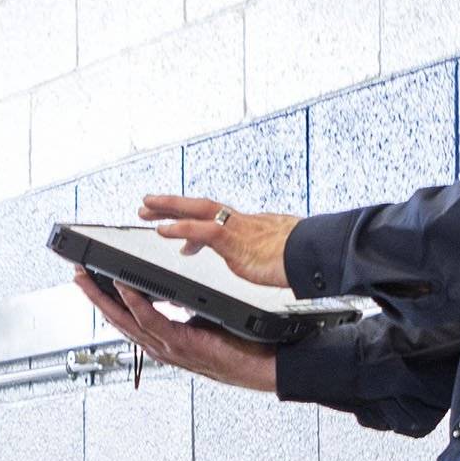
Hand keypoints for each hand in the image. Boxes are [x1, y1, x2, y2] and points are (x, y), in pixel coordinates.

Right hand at [75, 271, 276, 391]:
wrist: (263, 365)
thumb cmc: (238, 346)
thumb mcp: (203, 321)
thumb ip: (183, 310)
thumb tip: (173, 293)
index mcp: (163, 339)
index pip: (126, 318)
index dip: (106, 300)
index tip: (91, 281)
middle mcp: (160, 346)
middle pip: (116, 319)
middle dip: (94, 296)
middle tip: (76, 274)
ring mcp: (167, 348)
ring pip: (126, 321)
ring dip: (105, 298)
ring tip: (88, 278)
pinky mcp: (179, 345)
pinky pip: (151, 321)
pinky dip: (135, 303)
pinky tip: (124, 287)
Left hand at [139, 192, 299, 287]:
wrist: (314, 254)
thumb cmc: (300, 257)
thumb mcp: (275, 254)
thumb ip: (260, 253)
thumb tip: (258, 257)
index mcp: (248, 226)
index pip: (215, 218)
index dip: (193, 217)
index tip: (175, 220)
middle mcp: (239, 222)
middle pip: (200, 206)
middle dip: (173, 204)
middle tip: (149, 203)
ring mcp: (236, 229)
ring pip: (195, 210)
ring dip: (168, 208)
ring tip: (146, 208)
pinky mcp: (233, 240)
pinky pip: (201, 230)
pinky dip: (180, 228)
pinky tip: (162, 229)